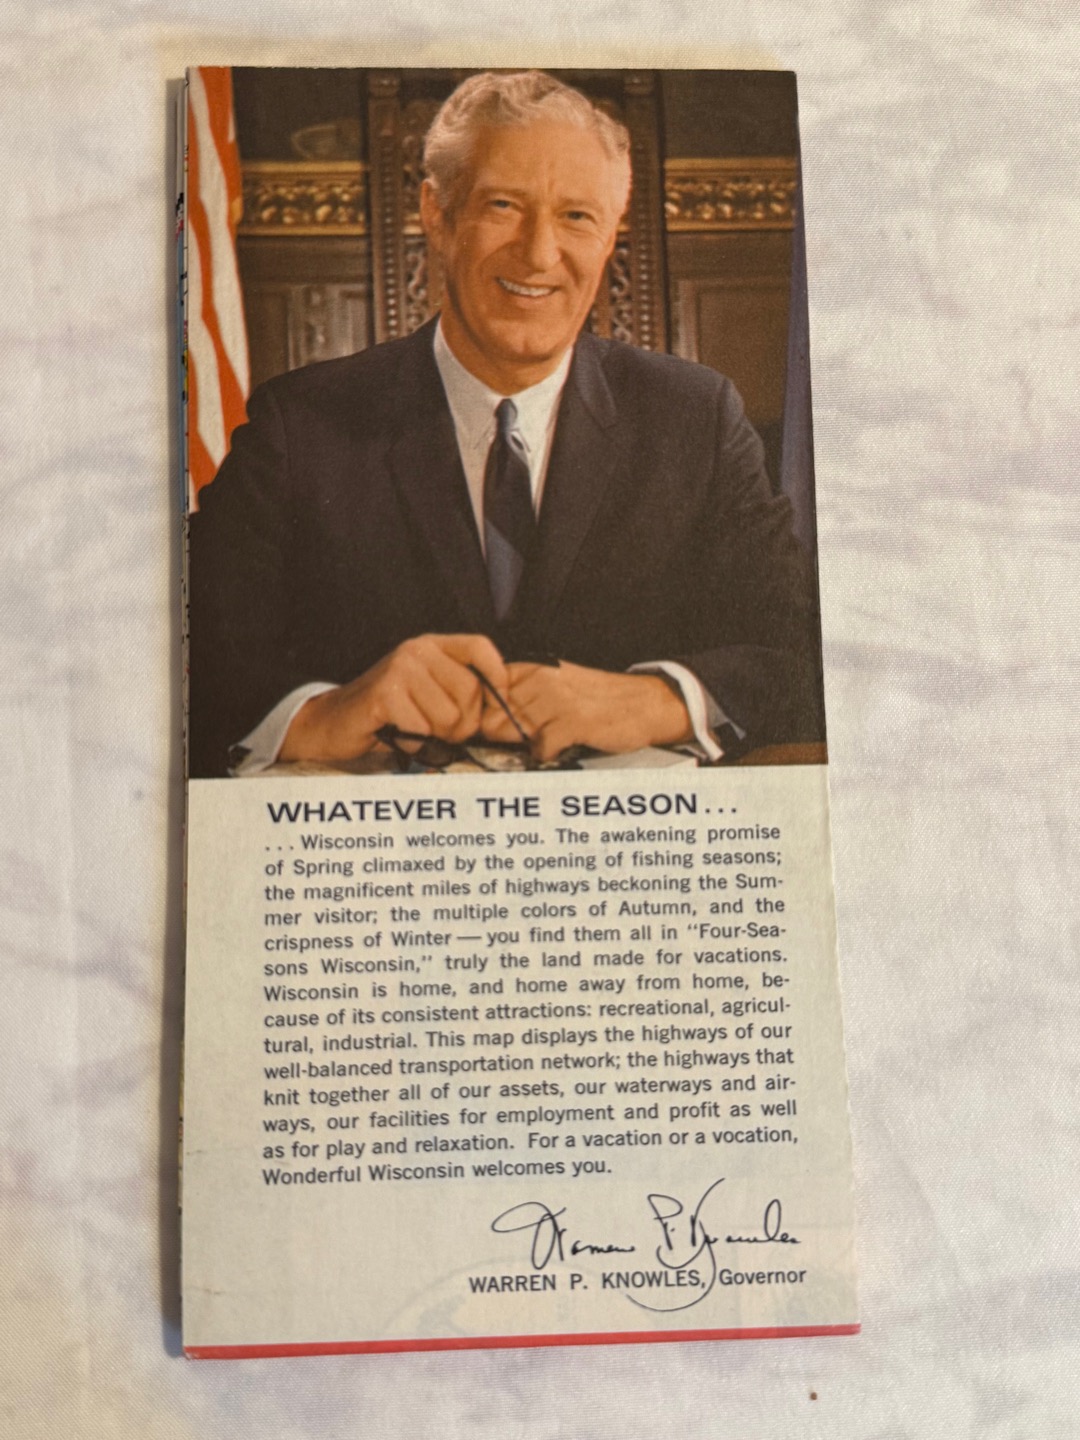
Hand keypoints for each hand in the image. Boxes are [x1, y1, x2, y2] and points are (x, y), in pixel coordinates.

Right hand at [280, 634, 506, 762]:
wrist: (334, 723)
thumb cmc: (390, 714)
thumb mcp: (429, 692)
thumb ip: (461, 692)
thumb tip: (504, 707)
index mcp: (432, 645)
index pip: (480, 647)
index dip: (497, 676)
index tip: (499, 702)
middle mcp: (417, 650)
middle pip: (471, 692)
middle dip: (463, 723)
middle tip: (441, 731)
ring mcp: (400, 669)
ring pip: (450, 716)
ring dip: (436, 737)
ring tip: (414, 730)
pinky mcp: (385, 693)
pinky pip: (423, 729)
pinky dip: (414, 744)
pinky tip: (398, 735)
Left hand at [481, 662, 692, 762]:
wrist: (645, 703)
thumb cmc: (597, 699)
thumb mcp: (555, 686)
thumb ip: (521, 699)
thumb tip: (483, 722)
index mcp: (532, 668)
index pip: (485, 693)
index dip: (484, 716)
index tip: (496, 728)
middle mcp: (540, 679)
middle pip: (494, 718)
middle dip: (504, 736)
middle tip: (529, 738)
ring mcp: (555, 699)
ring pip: (515, 734)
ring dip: (529, 745)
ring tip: (553, 739)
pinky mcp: (573, 721)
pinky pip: (541, 748)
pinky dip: (550, 754)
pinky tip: (564, 746)